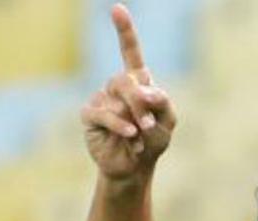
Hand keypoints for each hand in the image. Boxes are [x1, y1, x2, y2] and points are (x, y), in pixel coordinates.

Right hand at [80, 3, 176, 180]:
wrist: (135, 167)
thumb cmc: (152, 142)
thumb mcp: (167, 121)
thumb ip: (161, 101)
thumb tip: (143, 87)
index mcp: (138, 82)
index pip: (130, 52)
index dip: (124, 31)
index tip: (117, 9)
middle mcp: (117, 86)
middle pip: (127, 79)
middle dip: (141, 102)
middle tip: (149, 124)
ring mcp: (101, 98)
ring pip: (116, 97)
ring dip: (134, 118)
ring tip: (140, 136)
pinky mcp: (90, 114)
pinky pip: (103, 112)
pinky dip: (119, 125)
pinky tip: (130, 136)